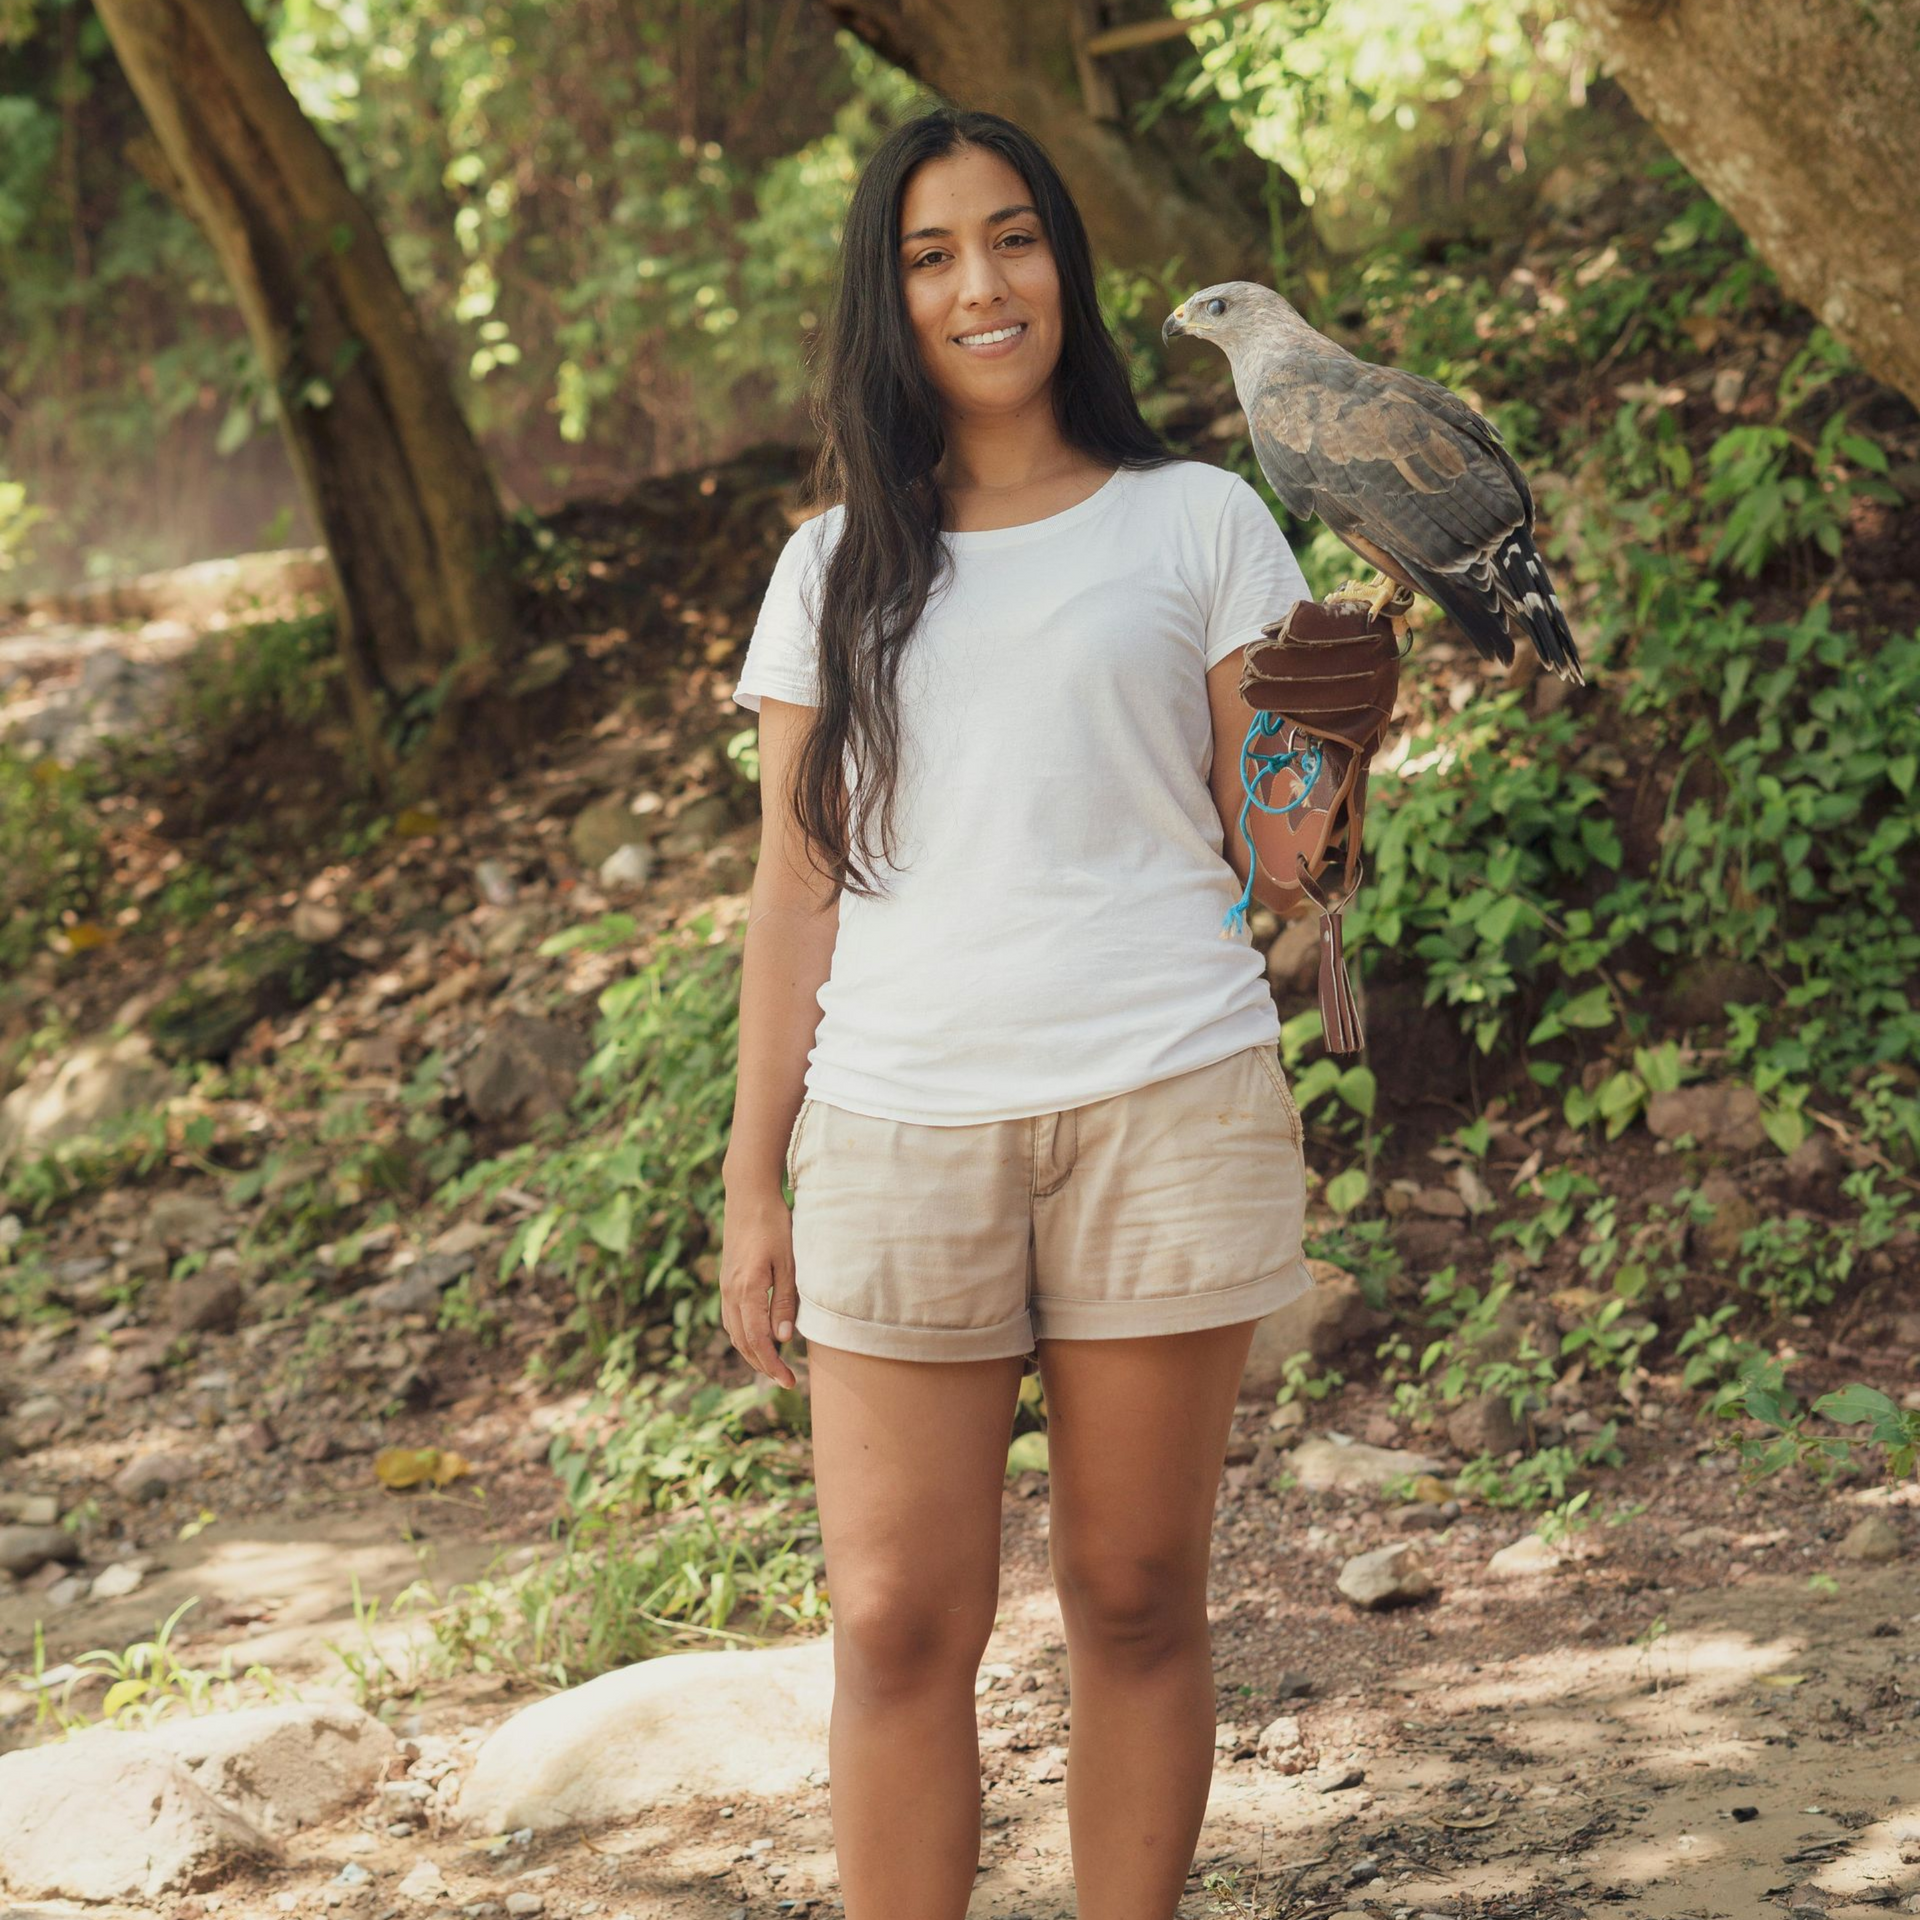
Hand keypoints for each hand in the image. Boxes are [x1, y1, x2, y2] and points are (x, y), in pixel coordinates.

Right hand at [718, 1189, 800, 1388]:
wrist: (748, 1196)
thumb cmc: (774, 1225)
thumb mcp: (788, 1263)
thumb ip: (784, 1302)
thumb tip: (783, 1340)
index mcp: (746, 1290)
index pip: (757, 1340)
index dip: (773, 1365)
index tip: (790, 1382)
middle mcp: (730, 1293)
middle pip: (742, 1342)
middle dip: (764, 1365)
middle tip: (786, 1380)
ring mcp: (725, 1287)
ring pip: (734, 1333)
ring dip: (752, 1353)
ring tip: (775, 1365)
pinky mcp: (726, 1281)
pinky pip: (731, 1319)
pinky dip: (745, 1336)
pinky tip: (759, 1338)